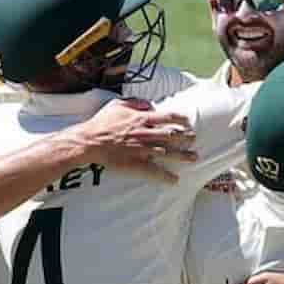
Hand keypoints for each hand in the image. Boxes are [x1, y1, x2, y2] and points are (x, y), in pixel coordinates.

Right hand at [72, 99, 197, 183]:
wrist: (89, 141)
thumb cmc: (101, 123)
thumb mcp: (117, 105)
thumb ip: (135, 102)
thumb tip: (149, 104)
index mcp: (141, 118)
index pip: (166, 117)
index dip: (179, 119)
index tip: (187, 121)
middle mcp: (145, 133)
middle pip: (171, 135)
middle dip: (185, 137)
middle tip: (194, 139)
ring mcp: (142, 149)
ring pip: (168, 152)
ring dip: (182, 156)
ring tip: (194, 157)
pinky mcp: (136, 164)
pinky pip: (154, 171)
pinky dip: (165, 176)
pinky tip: (175, 180)